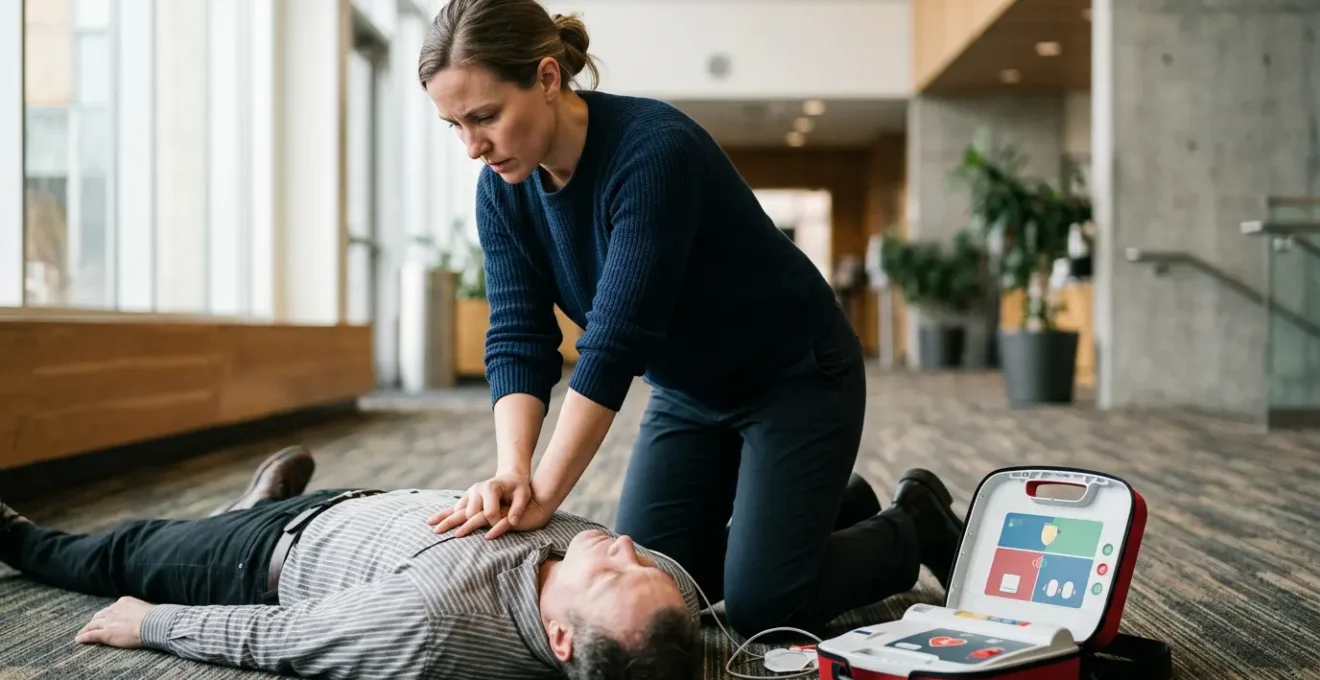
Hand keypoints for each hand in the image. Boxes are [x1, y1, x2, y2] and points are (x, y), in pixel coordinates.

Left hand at [75, 596, 152, 647]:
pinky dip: (83, 637)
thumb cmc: (156, 618)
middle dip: (95, 620)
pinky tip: (79, 639)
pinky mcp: (105, 633)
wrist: (154, 624)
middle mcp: (114, 609)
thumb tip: (147, 615)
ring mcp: (108, 621)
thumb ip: (140, 611)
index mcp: (124, 602)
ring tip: (82, 633)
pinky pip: (90, 635)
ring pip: (92, 624)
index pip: (112, 608)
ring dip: (86, 629)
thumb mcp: (147, 609)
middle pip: (100, 615)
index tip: (106, 617)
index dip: (107, 614)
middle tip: (92, 625)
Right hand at [426, 473, 553, 538]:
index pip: (489, 512)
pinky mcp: (467, 497)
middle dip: (468, 526)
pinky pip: (453, 508)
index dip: (495, 523)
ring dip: (446, 520)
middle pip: (470, 512)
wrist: (511, 477)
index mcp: (490, 488)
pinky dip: (443, 515)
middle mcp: (477, 490)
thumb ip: (518, 508)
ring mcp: (470, 493)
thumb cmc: (519, 487)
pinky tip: (432, 521)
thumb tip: (512, 523)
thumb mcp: (524, 495)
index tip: (501, 528)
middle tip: (459, 538)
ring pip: (457, 510)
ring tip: (435, 531)